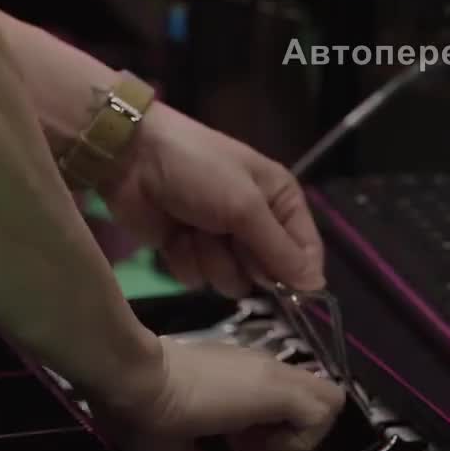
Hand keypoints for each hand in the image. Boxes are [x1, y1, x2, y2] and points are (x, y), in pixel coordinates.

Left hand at [92, 337, 345, 450]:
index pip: (325, 410)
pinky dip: (258, 403)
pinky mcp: (229, 354)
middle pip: (322, 394)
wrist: (124, 371)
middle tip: (261, 450)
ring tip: (239, 441)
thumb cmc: (157, 417)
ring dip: (278, 417)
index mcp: (269, 390)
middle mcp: (268, 368)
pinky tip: (220, 421)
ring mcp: (250, 357)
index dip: (302, 443)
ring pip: (294, 386)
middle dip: (301, 429)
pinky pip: (265, 378)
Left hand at [102, 105, 325, 297]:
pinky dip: (185, 259)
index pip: (306, 253)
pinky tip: (174, 236)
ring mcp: (219, 239)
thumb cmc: (198, 171)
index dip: (296, 275)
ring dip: (211, 260)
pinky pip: (197, 279)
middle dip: (244, 261)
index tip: (285, 291)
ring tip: (195, 230)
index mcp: (280, 201)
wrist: (132, 159)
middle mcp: (255, 223)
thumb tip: (317, 286)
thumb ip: (280, 250)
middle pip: (266, 273)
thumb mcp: (246, 206)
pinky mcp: (187, 250)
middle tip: (228, 238)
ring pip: (230, 281)